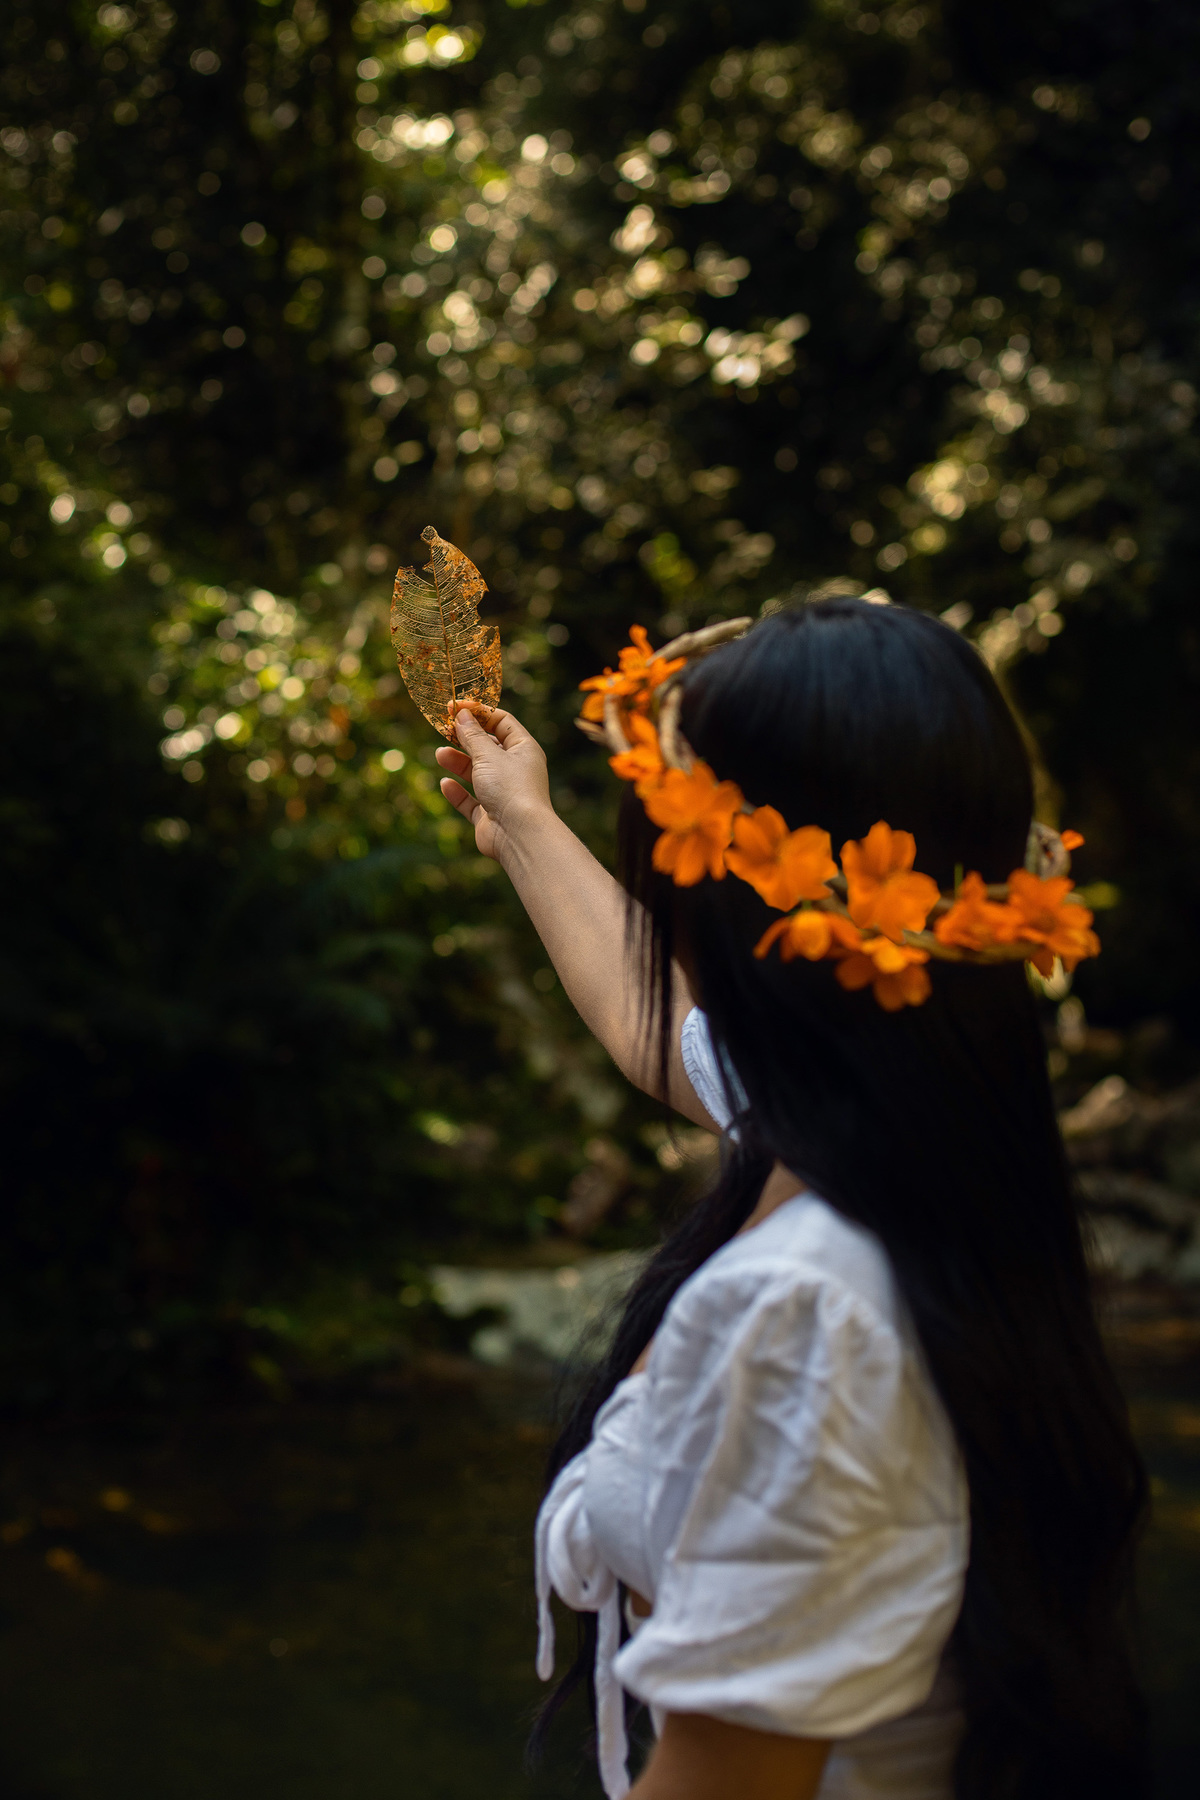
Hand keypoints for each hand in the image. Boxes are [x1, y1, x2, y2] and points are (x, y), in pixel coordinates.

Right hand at [436, 706, 553, 863]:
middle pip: (488, 747)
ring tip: (440, 755)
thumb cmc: (510, 788)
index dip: (479, 712)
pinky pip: (471, 801)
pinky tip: (445, 784)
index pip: (502, 722)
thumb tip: (462, 715)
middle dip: (465, 738)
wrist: (519, 835)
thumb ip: (472, 735)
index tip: (455, 707)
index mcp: (524, 750)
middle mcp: (515, 771)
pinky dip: (458, 792)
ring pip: (477, 773)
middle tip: (444, 729)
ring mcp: (503, 794)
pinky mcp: (490, 816)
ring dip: (458, 763)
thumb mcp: (488, 755)